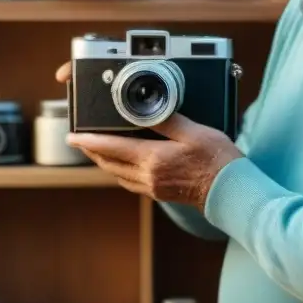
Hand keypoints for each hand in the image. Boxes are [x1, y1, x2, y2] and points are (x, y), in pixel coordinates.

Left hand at [55, 62, 243, 208]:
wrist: (230, 191)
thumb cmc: (217, 160)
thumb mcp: (194, 132)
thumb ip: (168, 120)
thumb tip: (147, 109)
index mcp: (153, 159)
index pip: (113, 148)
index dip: (89, 141)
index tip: (72, 136)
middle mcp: (148, 176)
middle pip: (110, 163)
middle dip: (92, 151)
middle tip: (79, 140)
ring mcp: (153, 187)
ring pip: (118, 175)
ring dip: (104, 162)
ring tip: (97, 150)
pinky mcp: (160, 193)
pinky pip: (130, 182)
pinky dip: (120, 171)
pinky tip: (123, 165)